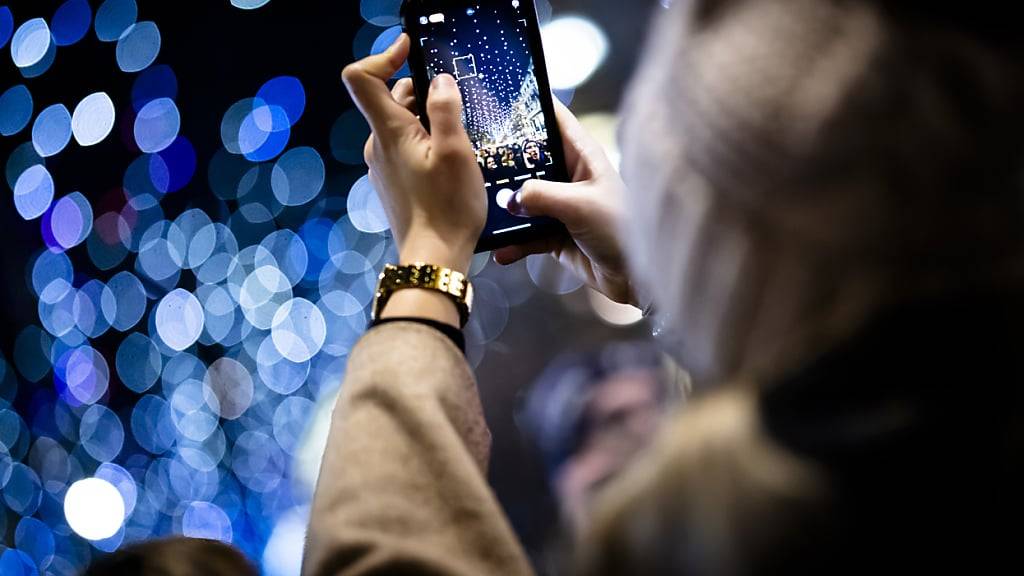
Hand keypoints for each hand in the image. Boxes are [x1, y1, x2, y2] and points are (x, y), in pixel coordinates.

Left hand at [343, 34, 485, 274]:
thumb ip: (445, 110)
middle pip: (389, 99)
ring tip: (459, 135)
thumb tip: (439, 82)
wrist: (433, 258)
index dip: (382, 55)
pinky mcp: (393, 183)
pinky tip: (450, 160)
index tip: (410, 50)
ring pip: (400, 125)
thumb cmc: (447, 208)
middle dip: (420, 91)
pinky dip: (424, 142)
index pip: (362, 77)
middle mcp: (377, 145)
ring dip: (426, 119)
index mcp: (388, 131)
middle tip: (455, 103)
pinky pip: (404, 149)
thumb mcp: (456, 152)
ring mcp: (382, 166)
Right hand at [495, 100, 634, 304]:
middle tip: (472, 158)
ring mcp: (560, 206)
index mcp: (582, 155)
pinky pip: (526, 235)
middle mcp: (569, 176)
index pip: (553, 119)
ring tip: (481, 210)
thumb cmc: (621, 228)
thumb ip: (540, 196)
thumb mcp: (580, 205)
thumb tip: (508, 198)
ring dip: (504, 209)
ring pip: (522, 200)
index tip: (497, 98)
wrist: (636, 277)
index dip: (528, 105)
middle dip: (504, 162)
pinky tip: (500, 250)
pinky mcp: (554, 235)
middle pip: (529, 160)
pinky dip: (513, 243)